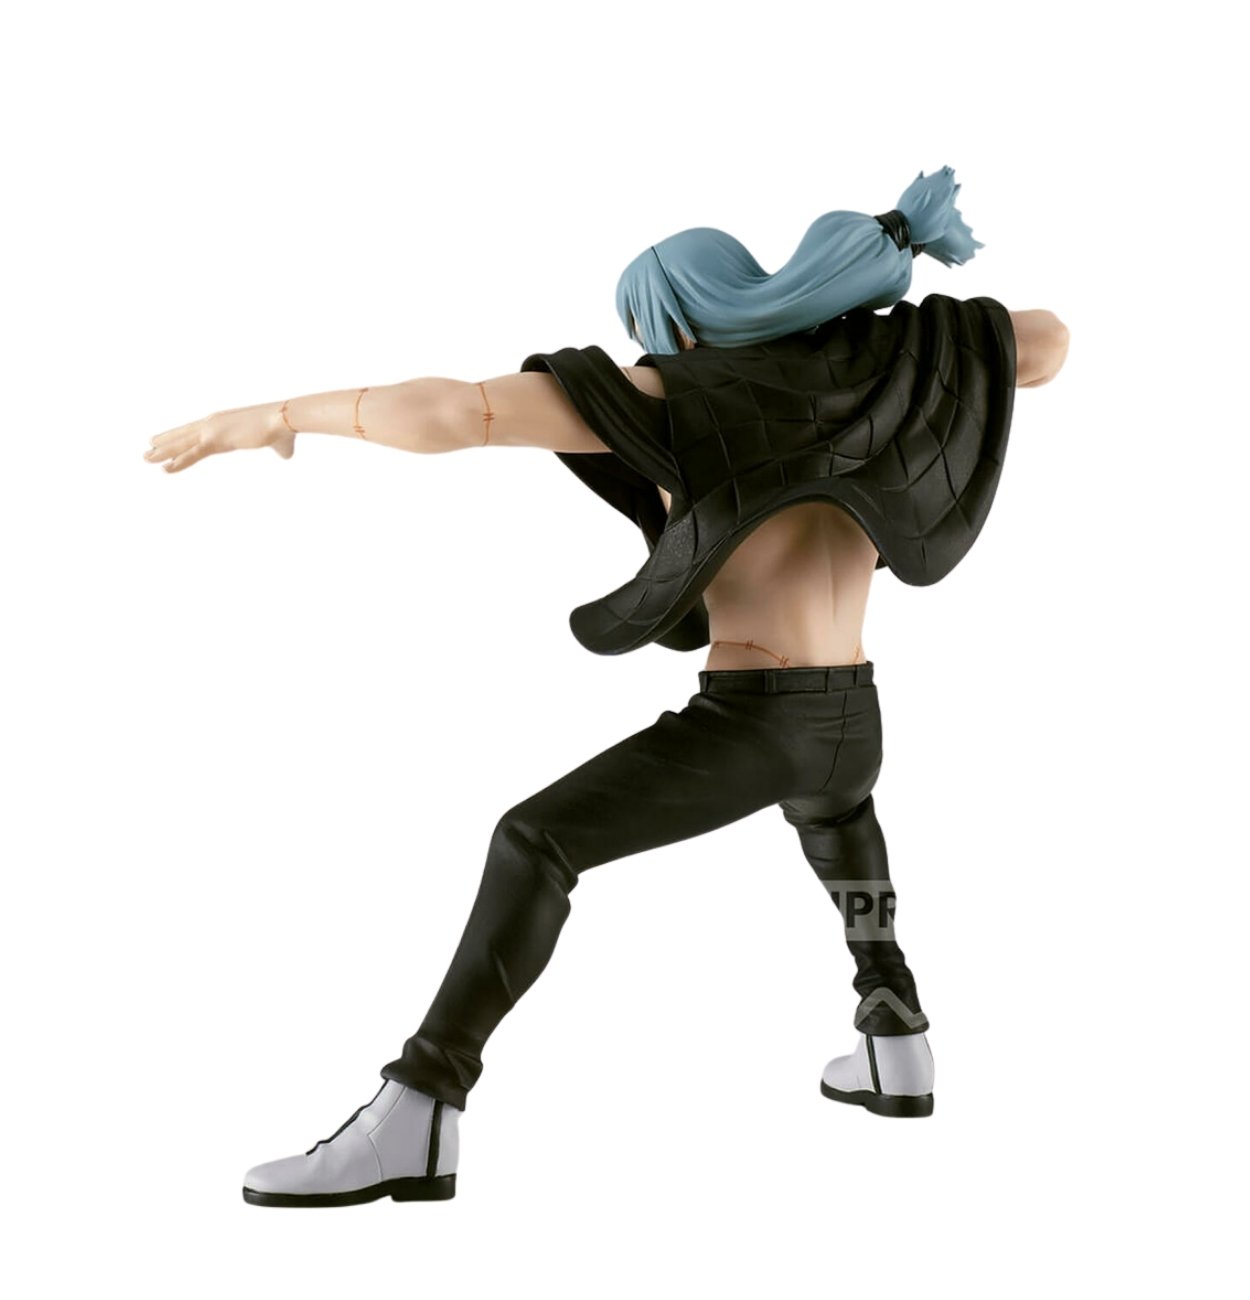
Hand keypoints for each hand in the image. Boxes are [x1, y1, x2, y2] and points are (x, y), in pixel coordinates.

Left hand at [144, 401, 295, 473]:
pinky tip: (165, 469)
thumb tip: (287, 455)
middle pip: (184, 434)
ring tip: (146, 458)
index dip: (182, 437)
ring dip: (163, 452)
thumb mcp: (279, 444)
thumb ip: (279, 450)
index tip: (168, 440)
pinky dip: (178, 462)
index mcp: (224, 423)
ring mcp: (212, 430)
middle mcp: (213, 423)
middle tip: (148, 448)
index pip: (197, 431)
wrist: (282, 419)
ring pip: (182, 443)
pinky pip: (192, 454)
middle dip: (166, 442)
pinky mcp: (215, 440)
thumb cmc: (282, 430)